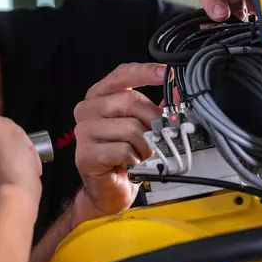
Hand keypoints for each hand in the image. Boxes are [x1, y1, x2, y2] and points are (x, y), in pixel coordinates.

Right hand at [72, 63, 166, 223]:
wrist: (108, 190)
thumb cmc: (123, 157)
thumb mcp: (142, 126)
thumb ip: (156, 107)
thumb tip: (177, 91)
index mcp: (99, 98)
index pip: (121, 75)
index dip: (145, 72)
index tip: (166, 73)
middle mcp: (87, 111)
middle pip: (130, 101)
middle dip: (152, 120)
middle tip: (157, 136)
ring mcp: (84, 132)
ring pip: (130, 127)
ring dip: (144, 145)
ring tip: (140, 153)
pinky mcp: (86, 153)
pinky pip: (124, 150)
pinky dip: (135, 159)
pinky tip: (129, 163)